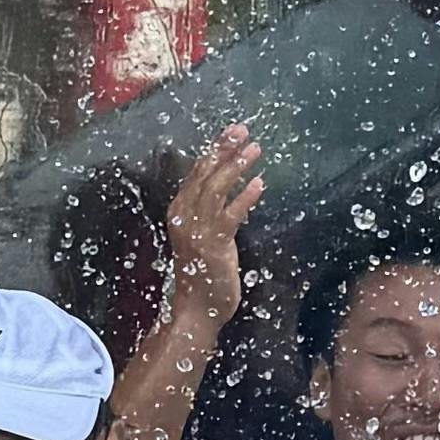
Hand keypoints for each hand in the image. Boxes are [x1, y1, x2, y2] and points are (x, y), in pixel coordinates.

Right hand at [164, 124, 260, 327]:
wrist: (195, 309)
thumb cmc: (203, 274)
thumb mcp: (203, 236)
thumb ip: (211, 213)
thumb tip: (230, 189)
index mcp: (180, 211)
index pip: (196, 172)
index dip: (214, 149)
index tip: (231, 132)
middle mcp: (184, 216)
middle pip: (204, 173)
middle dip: (224, 149)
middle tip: (242, 130)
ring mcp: (197, 230)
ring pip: (215, 188)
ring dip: (236, 166)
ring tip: (254, 151)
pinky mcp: (213, 245)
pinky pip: (230, 214)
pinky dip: (244, 197)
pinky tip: (259, 184)